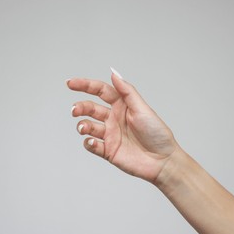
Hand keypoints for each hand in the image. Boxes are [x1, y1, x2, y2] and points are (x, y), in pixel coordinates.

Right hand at [67, 68, 180, 182]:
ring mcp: (110, 135)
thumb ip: (127, 91)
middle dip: (80, 107)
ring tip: (84, 128)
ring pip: (88, 126)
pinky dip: (88, 143)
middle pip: (90, 108)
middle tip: (74, 110)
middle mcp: (113, 119)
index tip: (70, 83)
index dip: (85, 85)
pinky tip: (94, 142)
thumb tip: (113, 72)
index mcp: (122, 106)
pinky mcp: (108, 151)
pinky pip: (91, 145)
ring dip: (82, 125)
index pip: (100, 91)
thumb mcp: (142, 108)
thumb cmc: (157, 133)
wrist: (162, 161)